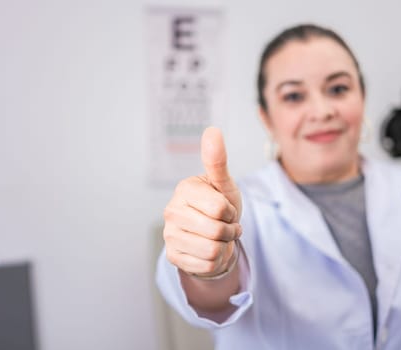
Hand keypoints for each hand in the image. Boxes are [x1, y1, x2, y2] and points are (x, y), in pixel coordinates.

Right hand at [163, 127, 241, 277]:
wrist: (214, 235)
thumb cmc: (219, 205)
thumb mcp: (224, 184)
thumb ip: (218, 160)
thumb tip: (212, 130)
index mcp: (184, 189)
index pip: (220, 208)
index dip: (230, 212)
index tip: (226, 209)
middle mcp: (171, 211)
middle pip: (216, 231)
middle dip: (229, 231)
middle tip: (226, 226)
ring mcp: (169, 235)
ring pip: (212, 251)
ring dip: (224, 247)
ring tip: (219, 238)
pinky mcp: (173, 257)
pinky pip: (206, 265)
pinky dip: (216, 261)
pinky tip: (210, 251)